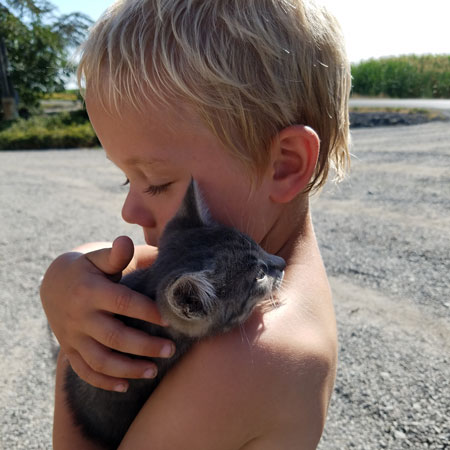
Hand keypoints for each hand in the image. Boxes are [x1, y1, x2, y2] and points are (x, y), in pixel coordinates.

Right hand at [40, 236, 174, 391]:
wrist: (53, 283)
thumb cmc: (89, 267)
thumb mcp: (99, 257)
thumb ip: (117, 254)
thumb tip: (127, 240)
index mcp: (90, 290)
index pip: (123, 303)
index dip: (147, 311)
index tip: (170, 319)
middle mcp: (80, 316)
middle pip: (114, 337)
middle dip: (144, 346)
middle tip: (170, 350)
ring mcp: (73, 336)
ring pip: (100, 360)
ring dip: (127, 369)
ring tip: (153, 371)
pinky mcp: (70, 349)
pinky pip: (84, 371)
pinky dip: (104, 382)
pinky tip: (125, 386)